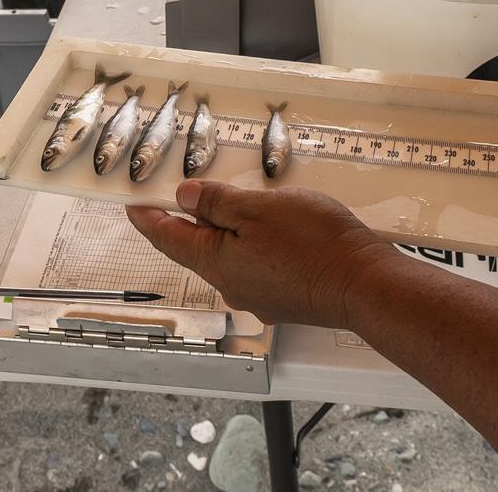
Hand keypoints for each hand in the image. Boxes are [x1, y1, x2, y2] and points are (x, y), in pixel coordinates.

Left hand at [126, 181, 398, 329]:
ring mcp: (260, 297)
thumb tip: (183, 199)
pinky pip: (255, 268)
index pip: (170, 240)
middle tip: (175, 201)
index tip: (132, 208)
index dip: (149, 221)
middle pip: (198, 252)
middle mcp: (233, 287)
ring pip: (228, 260)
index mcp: (218, 263)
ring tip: (226, 210)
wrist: (365, 285)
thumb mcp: (258, 208)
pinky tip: (265, 234)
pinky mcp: (285, 299)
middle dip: (186, 226)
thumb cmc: (314, 243)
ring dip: (222, 235)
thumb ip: (217, 203)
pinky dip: (249, 247)